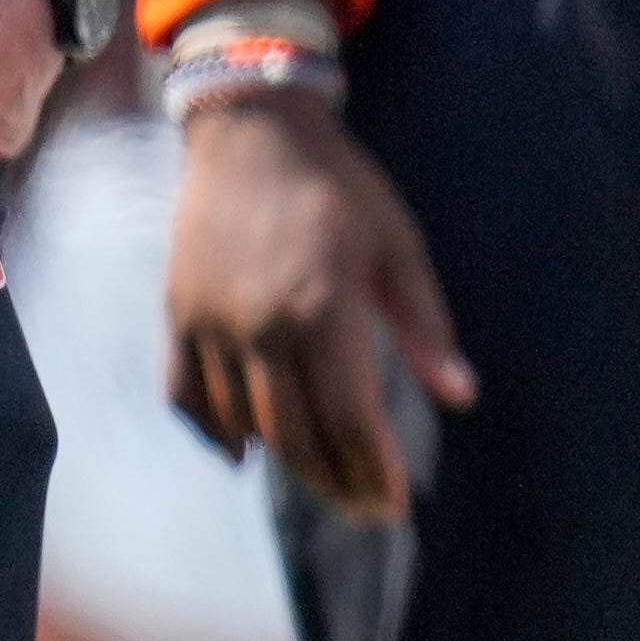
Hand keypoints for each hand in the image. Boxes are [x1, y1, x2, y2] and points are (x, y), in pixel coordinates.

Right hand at [167, 89, 472, 518]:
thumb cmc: (342, 188)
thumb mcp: (401, 248)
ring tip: (325, 480)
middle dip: (335, 481)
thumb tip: (462, 396)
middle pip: (295, 435)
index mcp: (323, 308)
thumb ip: (426, 327)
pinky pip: (187, 396)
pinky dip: (215, 431)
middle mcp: (259, 325)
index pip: (349, 419)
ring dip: (285, 462)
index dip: (371, 470)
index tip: (395, 504)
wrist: (251, 133)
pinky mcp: (177, 315)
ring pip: (242, 424)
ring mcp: (210, 323)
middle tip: (367, 507)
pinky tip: (248, 452)